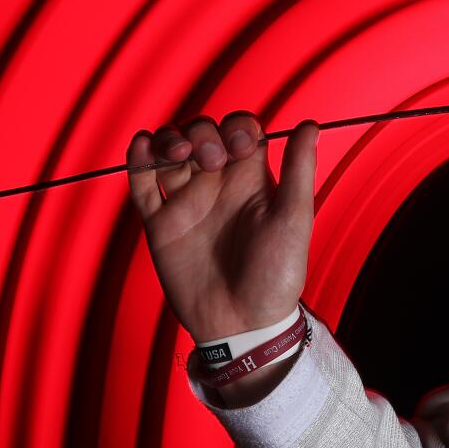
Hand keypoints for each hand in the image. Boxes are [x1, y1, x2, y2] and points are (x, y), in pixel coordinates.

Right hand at [126, 112, 319, 342]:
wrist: (243, 323)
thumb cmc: (277, 275)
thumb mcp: (295, 218)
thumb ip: (299, 170)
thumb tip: (311, 124)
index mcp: (252, 179)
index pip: (239, 131)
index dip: (236, 128)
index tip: (241, 149)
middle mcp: (218, 185)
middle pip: (201, 135)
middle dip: (201, 133)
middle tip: (211, 160)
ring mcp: (187, 202)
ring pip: (168, 152)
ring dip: (168, 140)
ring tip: (177, 154)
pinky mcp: (161, 224)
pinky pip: (142, 185)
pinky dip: (137, 159)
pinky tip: (141, 146)